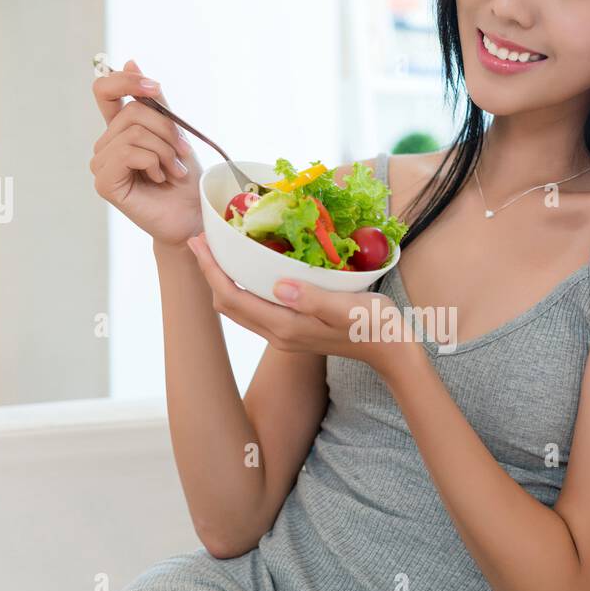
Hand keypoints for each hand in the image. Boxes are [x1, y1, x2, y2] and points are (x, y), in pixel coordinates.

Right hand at [89, 59, 202, 247]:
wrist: (192, 216)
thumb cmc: (186, 179)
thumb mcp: (174, 133)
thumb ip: (154, 102)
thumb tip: (129, 61)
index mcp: (119, 129)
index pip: (105, 89)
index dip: (126, 81)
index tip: (154, 88)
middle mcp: (105, 144)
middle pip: (132, 112)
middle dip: (167, 130)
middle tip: (183, 153)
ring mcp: (101, 164)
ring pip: (132, 133)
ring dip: (164, 150)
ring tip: (174, 171)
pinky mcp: (104, 182)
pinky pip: (127, 153)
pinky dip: (152, 162)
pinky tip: (159, 179)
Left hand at [185, 230, 406, 373]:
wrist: (390, 349)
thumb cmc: (373, 324)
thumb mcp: (347, 307)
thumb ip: (312, 299)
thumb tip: (279, 286)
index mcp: (286, 327)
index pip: (233, 298)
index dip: (211, 270)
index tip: (199, 243)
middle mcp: (278, 334)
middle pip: (228, 305)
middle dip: (210, 273)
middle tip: (202, 241)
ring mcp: (284, 334)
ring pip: (239, 308)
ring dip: (223, 280)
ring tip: (218, 251)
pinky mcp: (292, 329)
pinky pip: (254, 307)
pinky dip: (242, 286)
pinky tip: (249, 268)